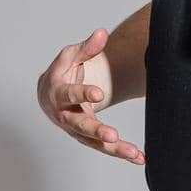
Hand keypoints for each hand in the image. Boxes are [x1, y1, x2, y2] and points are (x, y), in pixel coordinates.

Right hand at [36, 28, 144, 164]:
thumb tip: (102, 33)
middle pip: (80, 125)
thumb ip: (87, 48)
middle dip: (96, 130)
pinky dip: (121, 153)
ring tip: (134, 153)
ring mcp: (75, 129)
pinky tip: (139, 158)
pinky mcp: (87, 138)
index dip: (83, 94)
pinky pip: (103, 148)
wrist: (50, 95)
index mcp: (58, 92)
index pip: (70, 94)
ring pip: (94, 142)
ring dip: (114, 149)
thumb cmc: (61, 73)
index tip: (98, 93)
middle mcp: (64, 115)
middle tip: (112, 136)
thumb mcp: (70, 57)